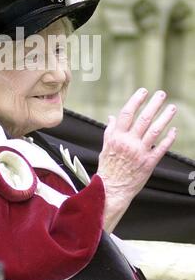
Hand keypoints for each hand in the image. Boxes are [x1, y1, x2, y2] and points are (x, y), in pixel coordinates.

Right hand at [97, 88, 176, 231]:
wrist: (112, 189)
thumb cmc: (108, 167)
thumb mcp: (106, 146)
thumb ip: (110, 130)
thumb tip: (112, 117)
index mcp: (117, 136)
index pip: (127, 113)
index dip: (136, 100)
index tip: (144, 91)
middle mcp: (129, 142)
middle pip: (144, 119)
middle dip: (154, 104)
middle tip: (162, 94)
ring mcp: (140, 153)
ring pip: (155, 131)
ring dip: (165, 118)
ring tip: (172, 108)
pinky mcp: (149, 163)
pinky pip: (161, 148)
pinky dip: (169, 138)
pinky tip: (173, 130)